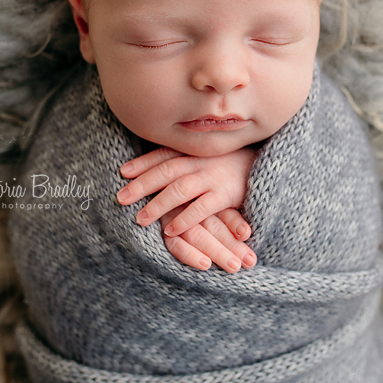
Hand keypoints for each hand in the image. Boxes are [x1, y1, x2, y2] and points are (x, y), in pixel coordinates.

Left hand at [117, 146, 256, 272]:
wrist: (262, 166)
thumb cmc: (227, 163)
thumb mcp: (204, 155)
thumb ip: (181, 158)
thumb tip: (151, 165)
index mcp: (192, 151)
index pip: (162, 155)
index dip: (142, 163)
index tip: (123, 172)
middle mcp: (199, 162)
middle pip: (165, 171)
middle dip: (141, 185)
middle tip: (121, 199)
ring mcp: (212, 177)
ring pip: (179, 189)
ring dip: (158, 204)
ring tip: (140, 219)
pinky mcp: (225, 195)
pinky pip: (201, 208)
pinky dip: (185, 219)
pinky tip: (170, 230)